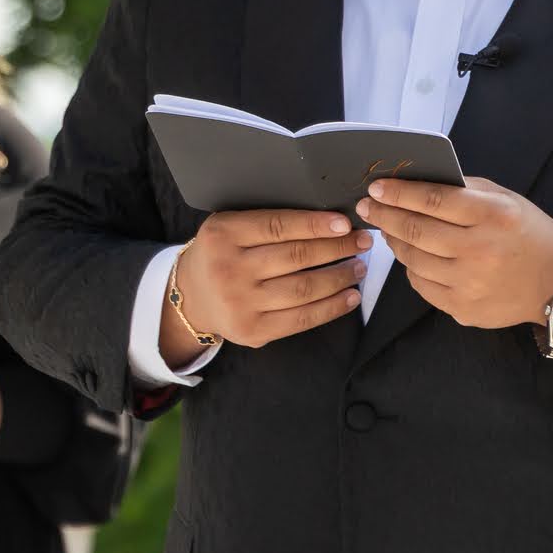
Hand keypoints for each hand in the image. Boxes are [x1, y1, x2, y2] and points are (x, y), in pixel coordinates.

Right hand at [167, 208, 372, 361]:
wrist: (191, 298)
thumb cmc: (220, 255)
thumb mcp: (228, 228)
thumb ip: (264, 222)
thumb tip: (327, 221)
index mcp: (222, 235)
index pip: (278, 226)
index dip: (315, 224)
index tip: (345, 223)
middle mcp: (228, 269)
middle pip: (296, 257)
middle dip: (337, 248)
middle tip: (361, 242)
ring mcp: (240, 303)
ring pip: (304, 288)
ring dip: (339, 276)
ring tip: (359, 266)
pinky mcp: (253, 331)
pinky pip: (302, 319)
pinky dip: (332, 307)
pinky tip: (349, 296)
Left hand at [355, 177, 552, 330]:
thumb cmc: (527, 233)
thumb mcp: (505, 200)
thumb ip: (463, 190)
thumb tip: (416, 182)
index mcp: (493, 215)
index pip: (433, 200)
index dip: (399, 193)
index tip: (376, 188)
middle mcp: (480, 250)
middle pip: (415, 230)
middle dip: (384, 216)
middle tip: (368, 207)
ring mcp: (470, 283)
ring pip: (413, 260)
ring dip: (395, 242)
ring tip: (389, 230)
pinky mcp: (463, 308)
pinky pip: (422, 284)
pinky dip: (412, 268)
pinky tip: (413, 256)